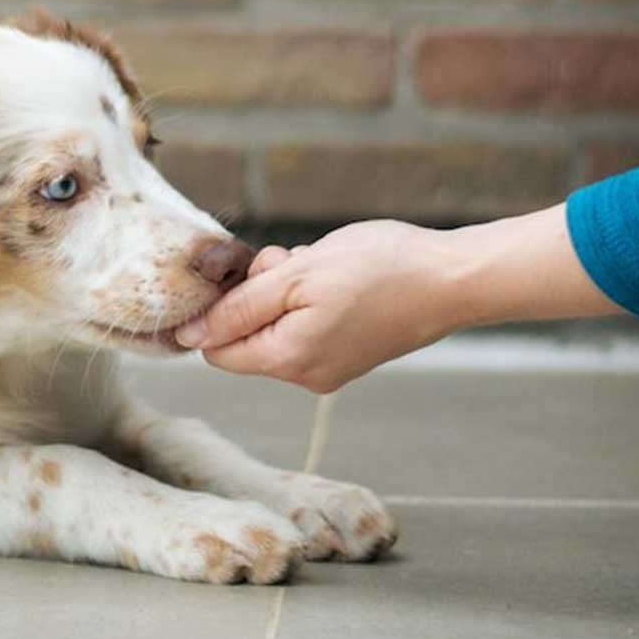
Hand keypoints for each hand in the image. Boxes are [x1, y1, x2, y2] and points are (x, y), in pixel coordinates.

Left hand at [177, 222, 465, 392]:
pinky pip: (305, 326)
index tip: (252, 272)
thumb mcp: (296, 276)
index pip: (215, 349)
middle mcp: (304, 376)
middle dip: (258, 292)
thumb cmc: (377, 269)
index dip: (220, 306)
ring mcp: (329, 368)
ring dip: (285, 290)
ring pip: (276, 325)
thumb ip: (237, 308)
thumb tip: (186, 336)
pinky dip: (309, 297)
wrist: (451, 278)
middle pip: (246, 335)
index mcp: (286, 360)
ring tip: (320, 266)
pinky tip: (338, 277)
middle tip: (293, 262)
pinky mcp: (348, 354)